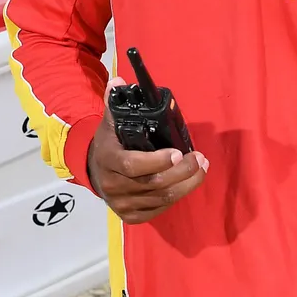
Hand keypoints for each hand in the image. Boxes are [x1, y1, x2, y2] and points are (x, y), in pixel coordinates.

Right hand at [84, 114, 207, 224]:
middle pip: (154, 184)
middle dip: (182, 171)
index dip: (158, 161)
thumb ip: (114, 102)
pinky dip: (177, 196)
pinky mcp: (130, 216)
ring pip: (161, 198)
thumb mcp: (109, 123)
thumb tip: (118, 80)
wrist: (95, 171)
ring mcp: (121, 203)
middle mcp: (113, 185)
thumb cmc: (109, 144)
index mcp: (108, 160)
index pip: (133, 165)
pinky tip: (188, 183)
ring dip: (187, 184)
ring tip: (201, 167)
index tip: (179, 152)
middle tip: (199, 158)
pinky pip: (159, 209)